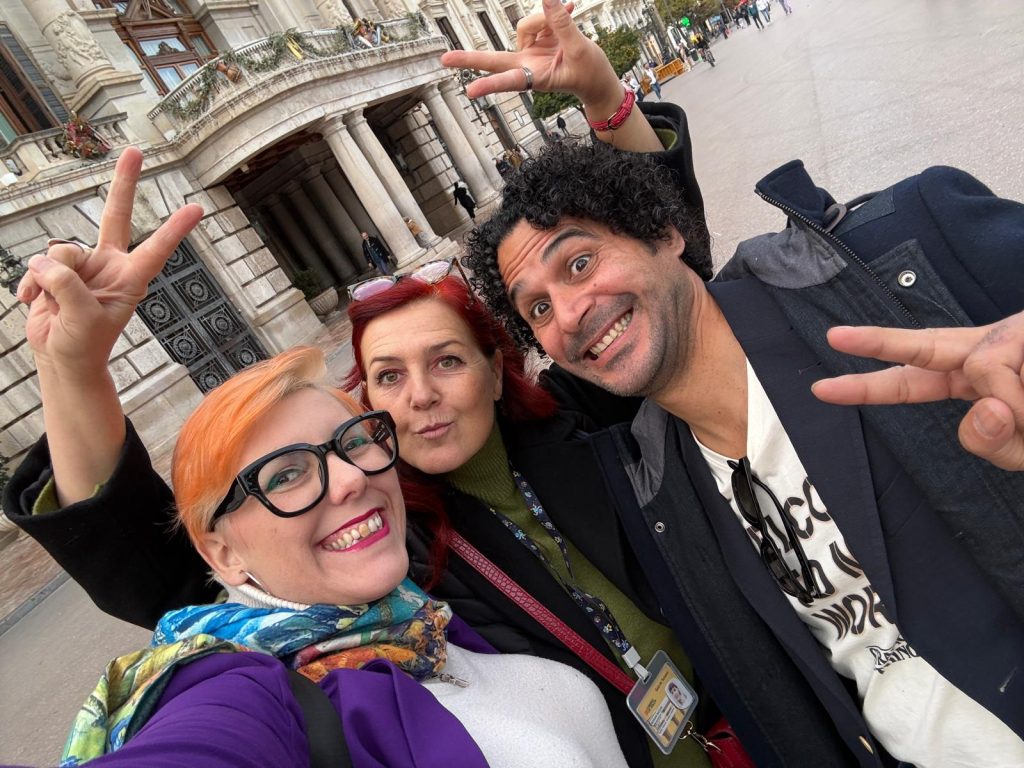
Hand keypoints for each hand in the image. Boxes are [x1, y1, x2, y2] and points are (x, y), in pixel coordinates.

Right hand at [17, 147, 202, 376]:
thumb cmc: (83, 345)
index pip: (156, 249)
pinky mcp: (55, 269)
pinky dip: (31, 284)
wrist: (60, 358)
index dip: (174, 230)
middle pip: (116, 215)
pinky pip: (37, 265)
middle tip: (134, 151)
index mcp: (130, 278)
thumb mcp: (82, 319)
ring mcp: (82, 264)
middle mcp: (109, 264)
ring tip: (53, 304)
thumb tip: (48, 261)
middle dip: (123, 183)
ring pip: (61, 252)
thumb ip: (67, 286)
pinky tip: (34, 302)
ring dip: (50, 278)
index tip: (198, 209)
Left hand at [440, 0, 620, 112]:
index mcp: (537, 78)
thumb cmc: (590, 75)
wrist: (597, 79)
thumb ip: (562, 24)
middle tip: (444, 60)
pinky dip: (557, 12)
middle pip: (495, 59)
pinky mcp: (539, 39)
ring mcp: (531, 52)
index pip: (509, 81)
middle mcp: (528, 65)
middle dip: (470, 58)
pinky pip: (540, 18)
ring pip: (526, 25)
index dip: (490, 84)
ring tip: (568, 19)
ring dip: (547, 18)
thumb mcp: (580, 49)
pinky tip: (569, 7)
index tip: (469, 91)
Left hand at [811, 315, 1023, 470]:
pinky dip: (1022, 400)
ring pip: (976, 369)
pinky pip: (1000, 370)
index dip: (868, 387)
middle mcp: (987, 353)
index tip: (821, 388)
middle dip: (876, 343)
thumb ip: (996, 442)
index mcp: (978, 381)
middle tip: (832, 336)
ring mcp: (1012, 336)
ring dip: (1011, 408)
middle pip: (922, 347)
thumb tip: (983, 405)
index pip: (915, 383)